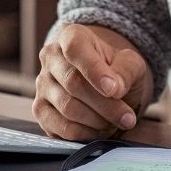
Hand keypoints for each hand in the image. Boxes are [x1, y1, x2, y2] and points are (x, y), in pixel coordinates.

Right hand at [33, 22, 154, 141]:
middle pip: (73, 83)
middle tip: (127, 118)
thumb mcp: (130, 63)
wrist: (105, 83)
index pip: (76, 49)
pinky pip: (60, 127)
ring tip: (116, 122)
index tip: (114, 91)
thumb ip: (126, 71)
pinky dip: (84, 133)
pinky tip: (99, 130)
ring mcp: (42, 85)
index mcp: (71, 37)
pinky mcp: (40, 110)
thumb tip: (114, 89)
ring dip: (97, 120)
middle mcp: (50, 58)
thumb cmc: (116, 69)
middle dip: (105, 105)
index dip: (95, 71)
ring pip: (67, 107)